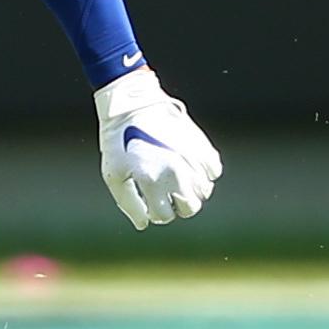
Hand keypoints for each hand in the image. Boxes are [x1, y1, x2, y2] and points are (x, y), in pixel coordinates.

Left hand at [94, 66, 222, 230]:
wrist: (133, 104)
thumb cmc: (118, 141)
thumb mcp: (114, 175)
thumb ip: (129, 204)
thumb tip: (144, 224)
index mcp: (151, 181)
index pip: (165, 215)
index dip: (156, 212)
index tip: (150, 202)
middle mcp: (175, 172)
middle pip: (191, 208)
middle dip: (178, 206)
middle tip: (167, 194)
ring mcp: (191, 158)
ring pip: (204, 191)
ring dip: (192, 190)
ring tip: (177, 179)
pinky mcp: (201, 144)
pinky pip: (214, 171)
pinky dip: (205, 173)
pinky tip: (190, 166)